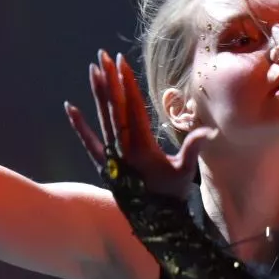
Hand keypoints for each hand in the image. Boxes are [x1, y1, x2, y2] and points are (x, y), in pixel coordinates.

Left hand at [64, 50, 210, 197]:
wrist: (153, 222)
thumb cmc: (171, 196)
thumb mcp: (185, 173)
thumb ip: (192, 149)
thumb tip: (208, 131)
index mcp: (143, 147)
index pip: (132, 107)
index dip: (126, 83)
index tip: (122, 62)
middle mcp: (123, 148)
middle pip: (114, 107)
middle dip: (110, 79)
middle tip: (104, 55)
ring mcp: (111, 155)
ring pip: (102, 118)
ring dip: (97, 93)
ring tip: (93, 69)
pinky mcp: (104, 164)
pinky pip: (88, 141)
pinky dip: (78, 125)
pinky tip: (69, 107)